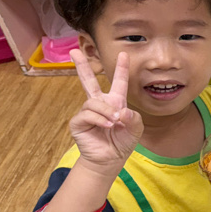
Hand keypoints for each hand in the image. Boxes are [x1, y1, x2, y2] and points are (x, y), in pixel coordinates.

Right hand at [69, 50, 142, 173]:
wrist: (111, 159)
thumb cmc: (123, 142)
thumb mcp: (136, 129)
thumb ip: (133, 117)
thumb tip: (120, 111)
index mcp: (115, 102)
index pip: (119, 82)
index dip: (122, 68)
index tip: (124, 54)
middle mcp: (99, 104)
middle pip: (88, 81)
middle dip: (82, 66)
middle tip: (74, 51)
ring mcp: (87, 112)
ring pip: (93, 102)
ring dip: (106, 111)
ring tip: (114, 123)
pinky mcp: (78, 122)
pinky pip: (87, 114)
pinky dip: (99, 119)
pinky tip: (107, 126)